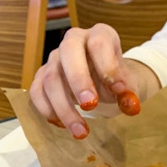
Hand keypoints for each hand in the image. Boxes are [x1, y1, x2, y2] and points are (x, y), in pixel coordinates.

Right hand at [29, 24, 157, 138]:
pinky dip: (47, 110)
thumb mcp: (126, 84)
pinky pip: (36, 91)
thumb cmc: (113, 79)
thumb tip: (131, 106)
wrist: (102, 81)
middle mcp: (73, 41)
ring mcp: (54, 58)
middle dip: (78, 80)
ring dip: (64, 107)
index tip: (119, 91)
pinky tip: (62, 125)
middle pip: (68, 52)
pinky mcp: (41, 76)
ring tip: (81, 131)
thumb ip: (129, 93)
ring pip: (50, 77)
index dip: (108, 66)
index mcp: (99, 35)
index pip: (99, 43)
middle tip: (90, 106)